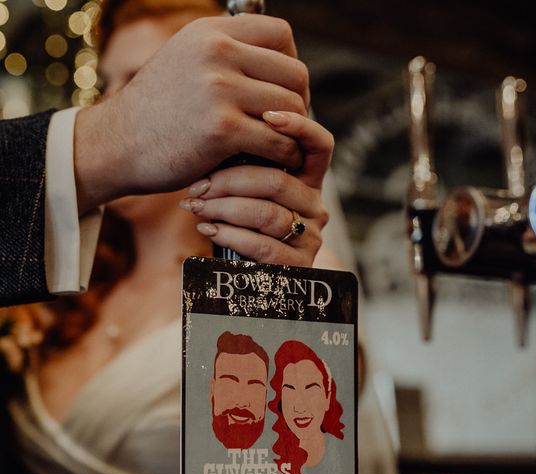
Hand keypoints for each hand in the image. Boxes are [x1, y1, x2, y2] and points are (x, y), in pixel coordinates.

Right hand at [74, 15, 309, 211]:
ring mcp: (219, 89)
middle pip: (295, 74)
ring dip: (295, 135)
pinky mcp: (222, 129)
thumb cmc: (160, 112)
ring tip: (280, 148)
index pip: (282, 33)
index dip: (291, 67)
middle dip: (299, 105)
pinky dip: (285, 157)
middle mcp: (216, 51)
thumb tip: (284, 66)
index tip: (280, 94)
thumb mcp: (189, 63)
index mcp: (211, 32)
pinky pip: (279, 141)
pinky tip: (275, 164)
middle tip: (285, 128)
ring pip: (293, 109)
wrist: (117, 145)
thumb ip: (229, 57)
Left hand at [179, 111, 333, 267]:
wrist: (243, 276)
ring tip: (197, 206)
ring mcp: (310, 237)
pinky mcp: (299, 265)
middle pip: (278, 182)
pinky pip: (263, 245)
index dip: (300, 126)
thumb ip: (245, 160)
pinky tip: (207, 229)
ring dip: (224, 208)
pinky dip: (230, 235)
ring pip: (268, 214)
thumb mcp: (243, 186)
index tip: (265, 115)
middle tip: (198, 184)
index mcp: (308, 180)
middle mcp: (315, 206)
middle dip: (231, 180)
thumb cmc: (236, 221)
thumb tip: (219, 123)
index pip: (319, 145)